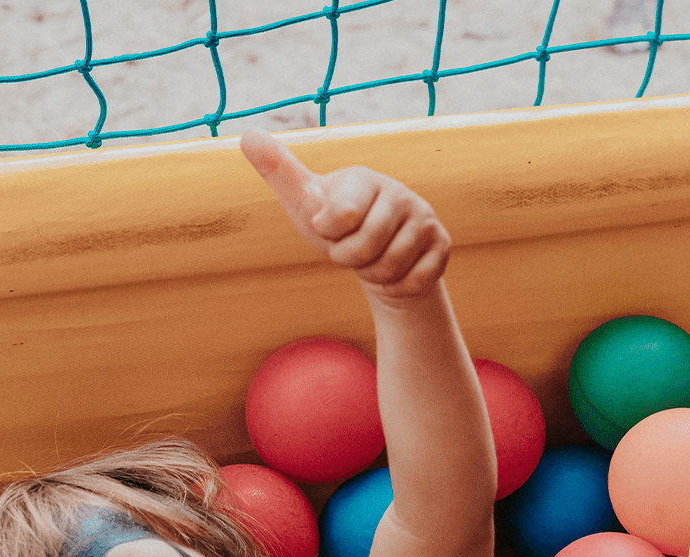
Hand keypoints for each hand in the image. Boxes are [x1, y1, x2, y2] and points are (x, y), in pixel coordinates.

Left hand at [240, 128, 449, 299]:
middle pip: (363, 250)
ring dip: (372, 275)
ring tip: (371, 258)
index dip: (329, 235)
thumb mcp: (305, 203)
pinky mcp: (441, 245)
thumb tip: (248, 136)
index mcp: (363, 178)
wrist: (378, 255)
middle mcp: (399, 192)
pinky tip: (394, 272)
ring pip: (388, 269)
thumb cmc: (335, 225)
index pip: (340, 218)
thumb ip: (279, 171)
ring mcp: (424, 218)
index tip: (330, 226)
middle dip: (348, 260)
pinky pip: (414, 281)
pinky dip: (397, 287)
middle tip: (350, 249)